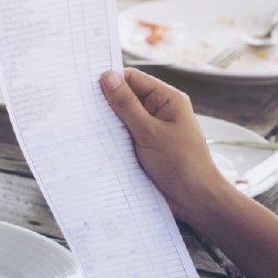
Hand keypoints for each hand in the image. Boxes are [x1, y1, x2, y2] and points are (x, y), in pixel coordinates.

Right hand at [99, 68, 231, 222]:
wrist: (196, 201)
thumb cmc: (182, 164)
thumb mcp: (149, 132)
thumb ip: (126, 105)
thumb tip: (108, 77)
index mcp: (167, 100)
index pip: (133, 79)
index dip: (111, 80)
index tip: (86, 86)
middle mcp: (160, 112)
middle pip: (126, 98)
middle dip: (107, 104)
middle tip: (81, 108)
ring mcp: (152, 131)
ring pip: (122, 120)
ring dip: (108, 124)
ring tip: (86, 127)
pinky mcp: (145, 149)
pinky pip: (124, 138)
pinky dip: (112, 140)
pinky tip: (97, 144)